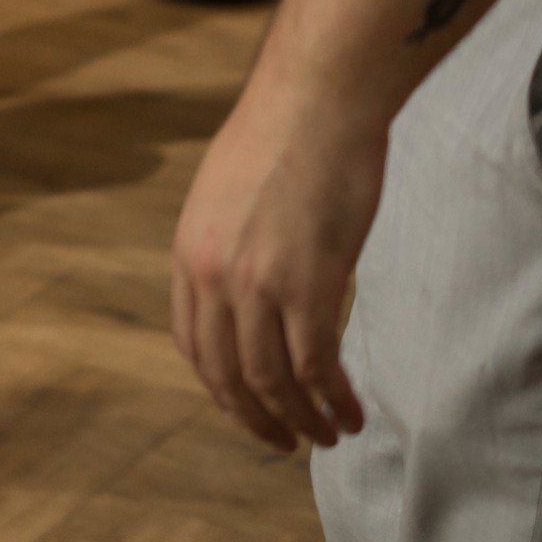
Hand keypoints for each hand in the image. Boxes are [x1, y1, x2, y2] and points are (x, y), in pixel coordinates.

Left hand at [171, 75, 388, 450]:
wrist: (317, 98)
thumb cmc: (284, 136)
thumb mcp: (226, 196)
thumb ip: (228, 246)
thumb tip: (248, 285)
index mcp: (189, 254)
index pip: (194, 345)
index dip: (222, 389)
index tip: (249, 409)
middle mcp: (213, 275)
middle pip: (227, 374)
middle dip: (257, 418)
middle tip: (287, 442)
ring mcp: (258, 282)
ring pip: (272, 379)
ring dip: (302, 419)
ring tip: (329, 436)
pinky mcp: (309, 283)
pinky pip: (316, 365)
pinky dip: (333, 399)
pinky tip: (352, 413)